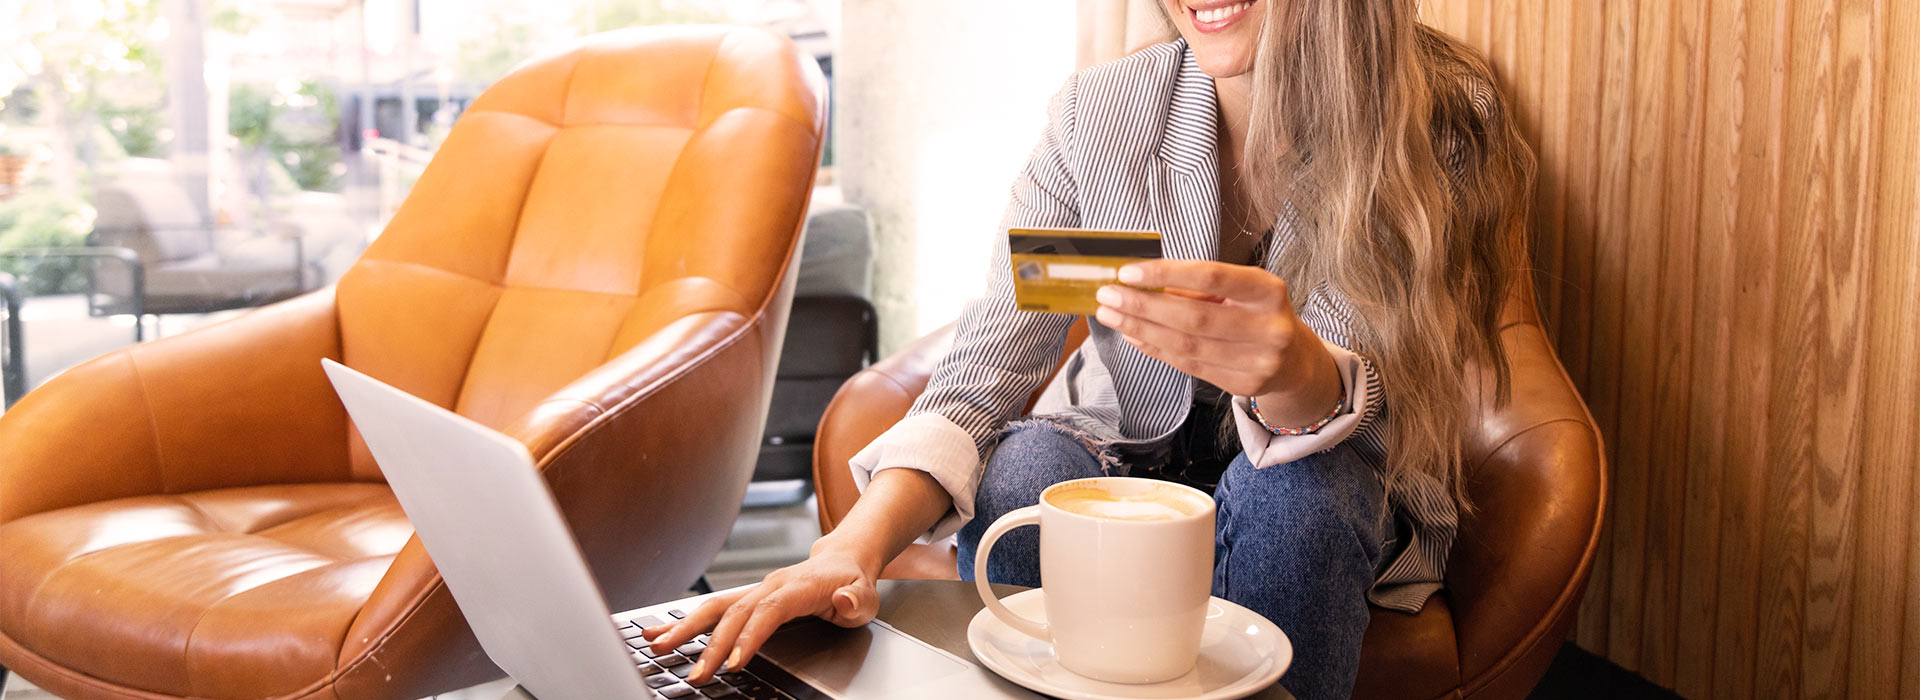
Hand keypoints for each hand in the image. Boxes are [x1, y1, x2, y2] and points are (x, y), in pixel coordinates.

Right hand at [638, 547, 878, 684]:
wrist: (842, 560)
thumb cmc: (853, 583)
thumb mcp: (866, 595)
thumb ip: (854, 600)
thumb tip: (844, 598)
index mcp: (797, 587)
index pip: (768, 612)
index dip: (749, 637)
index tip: (733, 663)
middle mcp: (769, 586)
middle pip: (734, 614)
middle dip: (711, 646)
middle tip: (696, 674)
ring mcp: (754, 590)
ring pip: (715, 608)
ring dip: (685, 628)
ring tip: (658, 646)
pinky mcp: (745, 598)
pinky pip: (712, 608)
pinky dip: (682, 620)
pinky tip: (658, 631)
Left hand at [1093, 259, 1340, 425]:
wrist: (1293, 358)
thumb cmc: (1256, 312)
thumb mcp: (1240, 290)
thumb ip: (1197, 286)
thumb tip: (1139, 282)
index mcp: (1268, 290)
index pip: (1211, 276)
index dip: (1166, 273)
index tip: (1127, 271)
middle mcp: (1269, 327)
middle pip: (1193, 317)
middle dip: (1142, 306)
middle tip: (1107, 295)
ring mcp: (1258, 361)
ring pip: (1186, 346)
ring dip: (1141, 329)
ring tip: (1111, 315)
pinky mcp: (1244, 384)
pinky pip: (1188, 366)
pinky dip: (1155, 349)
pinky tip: (1133, 336)